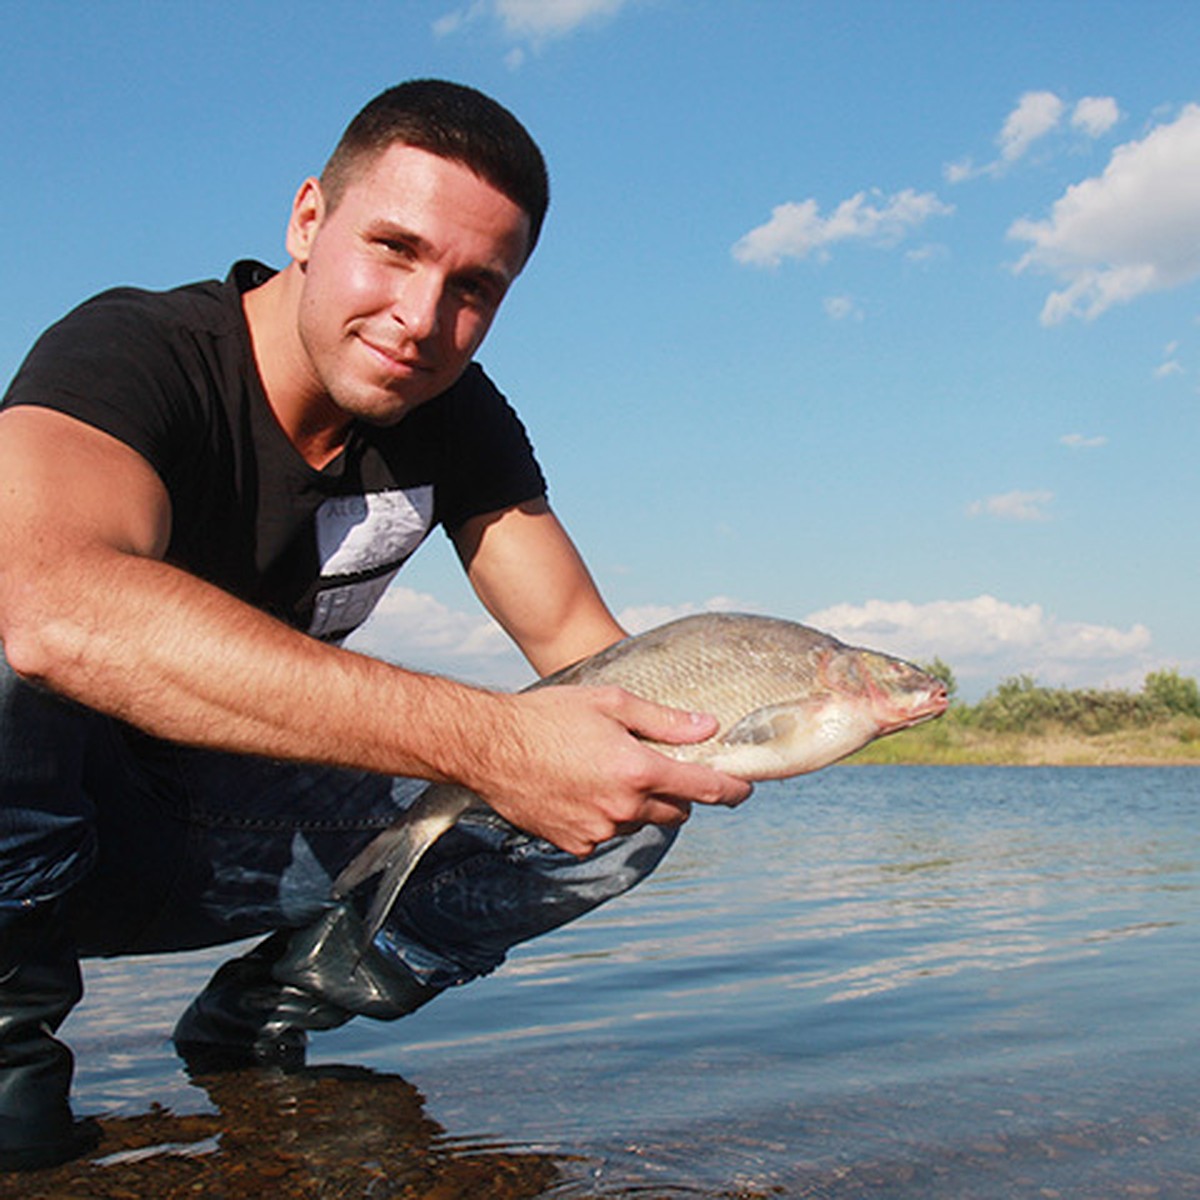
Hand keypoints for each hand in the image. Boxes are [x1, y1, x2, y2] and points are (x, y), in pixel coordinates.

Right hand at [465, 685, 753, 856]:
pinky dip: (606, 817)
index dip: (732, 790)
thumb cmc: (548, 715)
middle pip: (677, 811)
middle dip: (678, 793)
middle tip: (660, 766)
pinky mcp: (575, 844)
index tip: (744, 789)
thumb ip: (664, 720)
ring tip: (609, 771)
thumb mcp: (610, 702)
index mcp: (637, 770)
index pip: (705, 789)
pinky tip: (583, 789)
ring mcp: (598, 831)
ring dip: (640, 804)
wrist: (489, 746)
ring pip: (641, 822)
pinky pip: (607, 834)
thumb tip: (707, 726)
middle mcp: (623, 808)